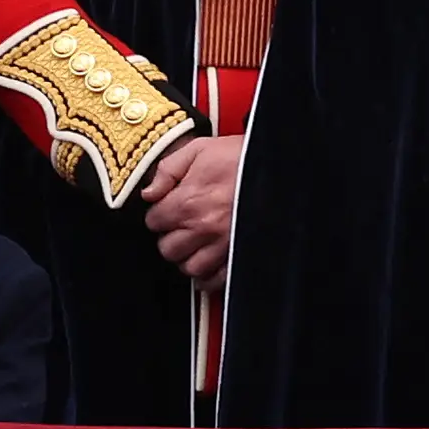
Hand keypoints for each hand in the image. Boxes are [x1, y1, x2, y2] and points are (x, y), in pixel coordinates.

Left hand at [141, 134, 243, 291]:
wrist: (278, 164)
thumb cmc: (242, 157)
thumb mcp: (200, 149)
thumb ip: (168, 169)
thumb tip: (150, 191)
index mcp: (188, 202)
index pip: (154, 222)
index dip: (158, 215)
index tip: (166, 210)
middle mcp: (204, 227)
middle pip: (168, 249)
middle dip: (170, 238)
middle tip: (179, 228)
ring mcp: (223, 244)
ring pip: (190, 268)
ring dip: (188, 257)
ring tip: (194, 244)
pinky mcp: (240, 253)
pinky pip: (217, 279)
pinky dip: (209, 276)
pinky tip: (209, 263)